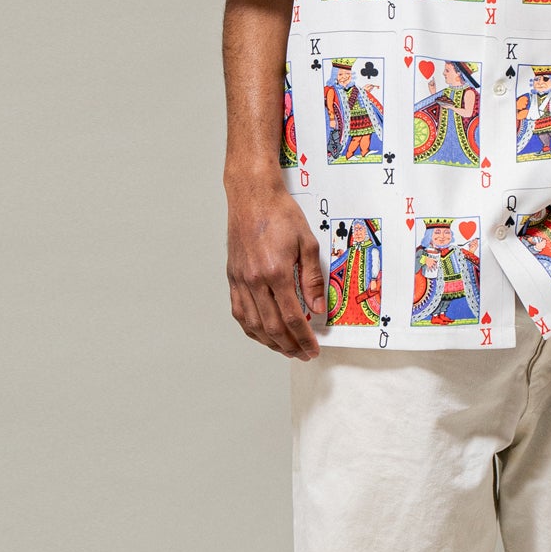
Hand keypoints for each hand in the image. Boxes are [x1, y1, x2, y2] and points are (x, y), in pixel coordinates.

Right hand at [225, 178, 324, 358]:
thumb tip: (317, 308)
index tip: (312, 349)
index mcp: (276, 272)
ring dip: (269, 342)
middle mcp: (254, 279)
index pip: (291, 317)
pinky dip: (251, 328)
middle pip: (271, 326)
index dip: (303, 338)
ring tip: (285, 349)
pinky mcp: (233, 277)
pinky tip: (262, 334)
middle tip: (302, 355)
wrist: (252, 196)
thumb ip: (312, 279)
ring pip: (252, 324)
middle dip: (289, 346)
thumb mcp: (307, 243)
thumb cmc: (280, 214)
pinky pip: (239, 311)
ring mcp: (240, 280)